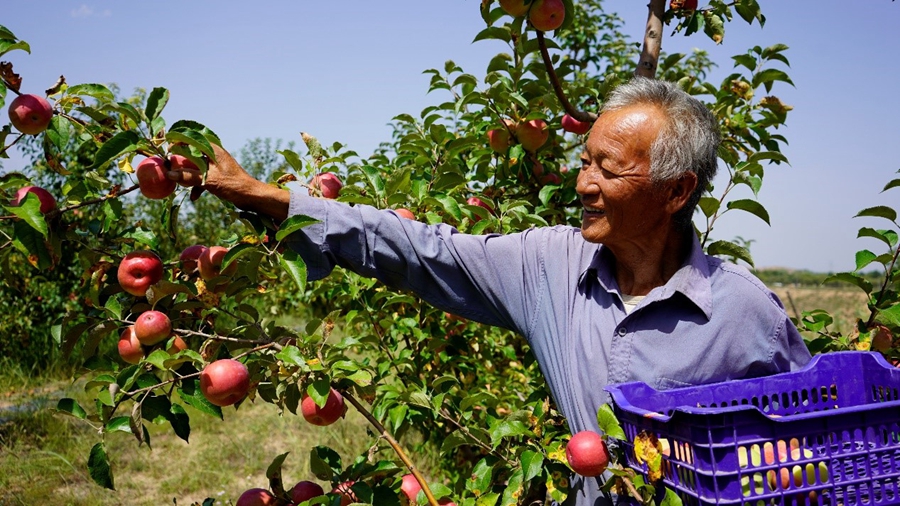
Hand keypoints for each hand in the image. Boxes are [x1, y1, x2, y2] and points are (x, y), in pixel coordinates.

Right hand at [166, 144, 289, 221]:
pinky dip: (197, 185)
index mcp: (212, 150)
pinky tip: (194, 197)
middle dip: (180, 163)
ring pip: (196, 167)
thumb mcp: (208, 180)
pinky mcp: (217, 176)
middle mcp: (213, 155)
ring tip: (179, 184)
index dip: (178, 142)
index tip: (166, 150)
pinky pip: (202, 177)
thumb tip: (169, 174)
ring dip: (188, 176)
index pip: (191, 139)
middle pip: (191, 154)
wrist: (251, 196)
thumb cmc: (233, 184)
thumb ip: (188, 177)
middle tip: (169, 169)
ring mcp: (215, 165)